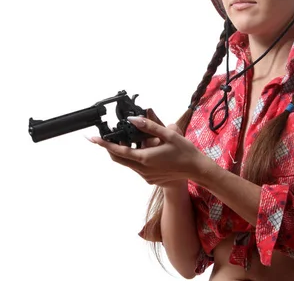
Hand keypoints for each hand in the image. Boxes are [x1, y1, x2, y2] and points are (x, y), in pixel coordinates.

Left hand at [90, 116, 205, 186]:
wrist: (196, 170)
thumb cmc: (184, 151)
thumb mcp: (168, 134)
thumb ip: (149, 126)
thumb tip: (133, 119)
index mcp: (145, 158)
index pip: (118, 150)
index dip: (104, 144)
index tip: (93, 138)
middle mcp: (142, 169)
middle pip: (118, 159)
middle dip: (110, 148)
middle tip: (105, 137)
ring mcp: (145, 176)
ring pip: (127, 163)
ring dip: (124, 152)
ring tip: (130, 139)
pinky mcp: (149, 179)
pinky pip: (136, 167)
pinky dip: (134, 157)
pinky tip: (144, 148)